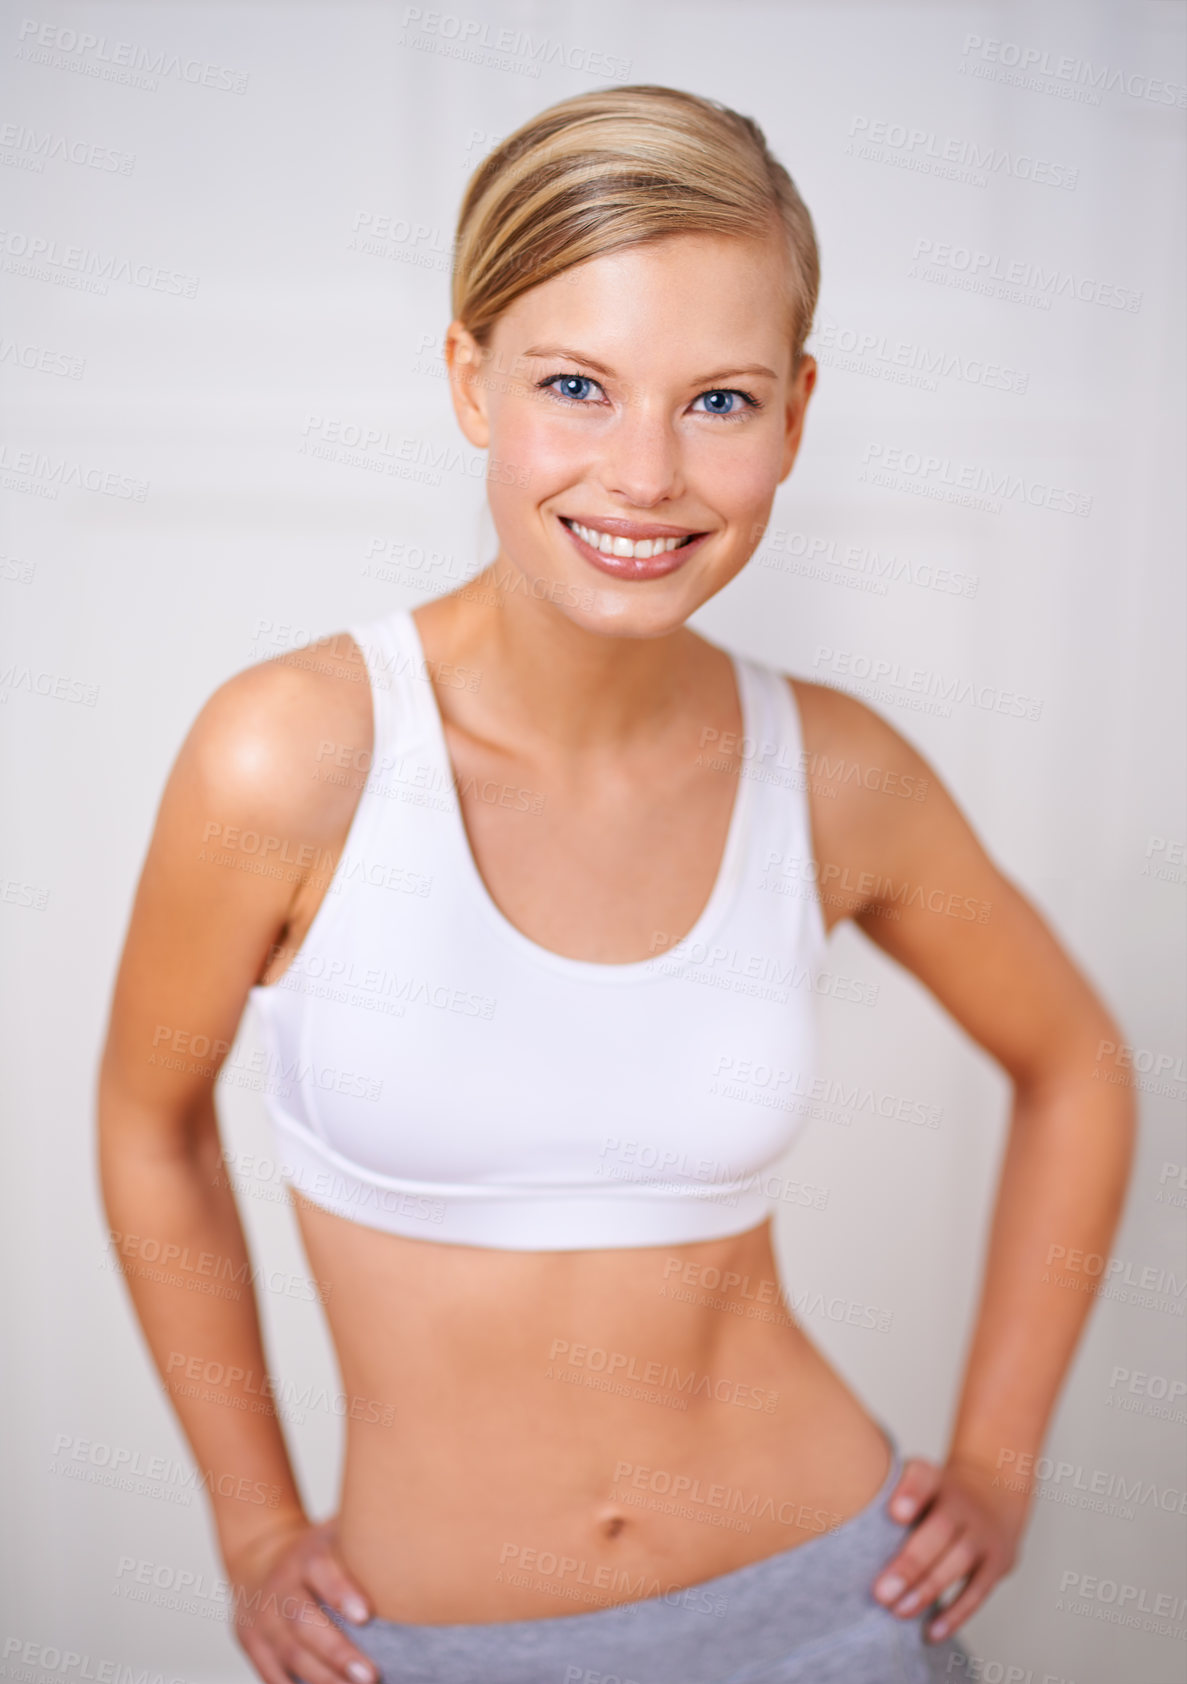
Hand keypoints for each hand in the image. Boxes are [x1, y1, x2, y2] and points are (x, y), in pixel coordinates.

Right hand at [226, 1514, 378, 1683]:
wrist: (258, 1557)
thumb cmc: (318, 1548)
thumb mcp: (336, 1531)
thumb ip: (368, 1534)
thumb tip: (427, 1523)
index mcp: (305, 1556)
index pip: (321, 1570)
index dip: (340, 1592)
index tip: (367, 1615)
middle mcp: (281, 1587)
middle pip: (302, 1622)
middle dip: (336, 1652)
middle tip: (371, 1676)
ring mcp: (262, 1619)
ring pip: (289, 1654)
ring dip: (322, 1679)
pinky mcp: (252, 1646)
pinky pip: (271, 1675)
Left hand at [871, 1453, 1029, 1642]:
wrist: (993, 1494)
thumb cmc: (933, 1498)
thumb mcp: (915, 1483)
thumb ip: (881, 1498)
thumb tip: (832, 1529)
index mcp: (935, 1478)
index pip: (923, 1477)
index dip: (911, 1491)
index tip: (895, 1513)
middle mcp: (961, 1502)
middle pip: (939, 1530)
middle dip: (910, 1563)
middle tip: (881, 1592)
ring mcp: (982, 1532)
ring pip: (958, 1560)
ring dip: (927, 1590)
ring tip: (898, 1611)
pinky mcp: (998, 1562)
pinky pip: (978, 1591)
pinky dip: (955, 1614)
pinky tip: (930, 1632)